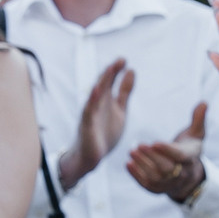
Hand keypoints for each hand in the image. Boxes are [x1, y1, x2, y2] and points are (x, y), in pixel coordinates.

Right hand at [58, 59, 133, 190]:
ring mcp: (90, 114)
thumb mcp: (120, 110)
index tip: (125, 59)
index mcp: (105, 99)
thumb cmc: (104, 133)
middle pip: (102, 84)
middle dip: (110, 72)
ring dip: (102, 82)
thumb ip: (124, 92)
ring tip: (110, 70)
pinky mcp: (86, 125)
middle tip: (121, 60)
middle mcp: (96, 103)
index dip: (116, 70)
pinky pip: (89, 111)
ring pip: (95, 95)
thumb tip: (131, 70)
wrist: (91, 158)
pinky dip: (92, 100)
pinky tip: (96, 90)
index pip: (110, 81)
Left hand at [127, 103, 207, 203]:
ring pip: (155, 178)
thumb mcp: (196, 135)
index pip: (180, 156)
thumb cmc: (189, 149)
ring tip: (132, 152)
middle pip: (166, 168)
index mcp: (191, 158)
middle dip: (152, 158)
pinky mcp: (158, 189)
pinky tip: (128, 164)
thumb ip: (198, 119)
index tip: (155, 142)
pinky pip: (147, 185)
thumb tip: (203, 102)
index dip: (167, 150)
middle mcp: (181, 174)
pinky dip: (136, 176)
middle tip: (139, 145)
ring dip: (142, 166)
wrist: (188, 176)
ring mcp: (169, 184)